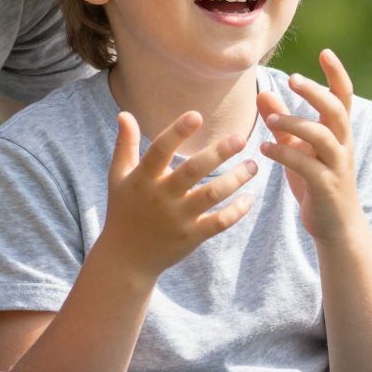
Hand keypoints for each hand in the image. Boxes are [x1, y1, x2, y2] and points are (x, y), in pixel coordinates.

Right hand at [94, 110, 258, 282]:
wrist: (126, 258)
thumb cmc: (123, 210)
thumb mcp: (118, 177)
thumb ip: (125, 144)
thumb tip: (124, 113)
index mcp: (143, 178)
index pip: (160, 150)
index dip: (177, 132)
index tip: (197, 116)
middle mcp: (161, 197)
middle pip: (193, 170)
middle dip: (218, 153)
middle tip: (240, 138)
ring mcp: (177, 218)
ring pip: (212, 194)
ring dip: (235, 179)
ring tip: (253, 166)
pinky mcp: (191, 236)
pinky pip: (219, 222)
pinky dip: (237, 210)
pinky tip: (249, 197)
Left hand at [259, 49, 364, 248]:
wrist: (336, 227)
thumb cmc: (317, 183)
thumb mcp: (298, 149)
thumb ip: (282, 122)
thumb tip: (262, 93)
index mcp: (339, 133)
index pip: (344, 97)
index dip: (337, 74)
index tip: (325, 52)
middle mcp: (343, 145)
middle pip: (336, 110)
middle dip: (315, 92)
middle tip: (294, 78)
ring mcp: (336, 166)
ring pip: (321, 136)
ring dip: (295, 123)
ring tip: (271, 119)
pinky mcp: (326, 186)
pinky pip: (307, 165)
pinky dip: (284, 153)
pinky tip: (264, 149)